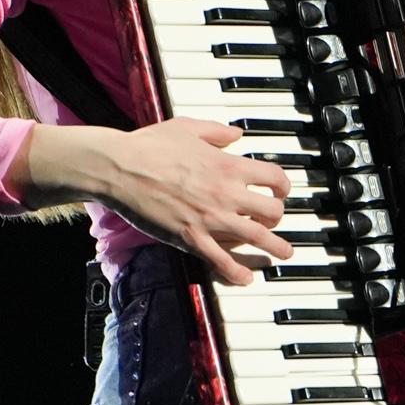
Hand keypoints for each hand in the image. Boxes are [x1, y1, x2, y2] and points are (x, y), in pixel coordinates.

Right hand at [17, 118, 295, 286]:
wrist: (120, 168)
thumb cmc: (149, 146)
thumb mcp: (187, 127)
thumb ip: (216, 131)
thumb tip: (235, 133)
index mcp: (228, 165)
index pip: (274, 177)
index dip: (283, 186)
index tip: (281, 191)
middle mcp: (226, 193)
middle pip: (272, 210)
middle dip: (278, 217)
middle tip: (275, 221)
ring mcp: (210, 218)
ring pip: (256, 237)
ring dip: (275, 247)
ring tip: (283, 253)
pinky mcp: (190, 237)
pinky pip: (221, 260)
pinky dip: (237, 271)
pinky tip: (246, 278)